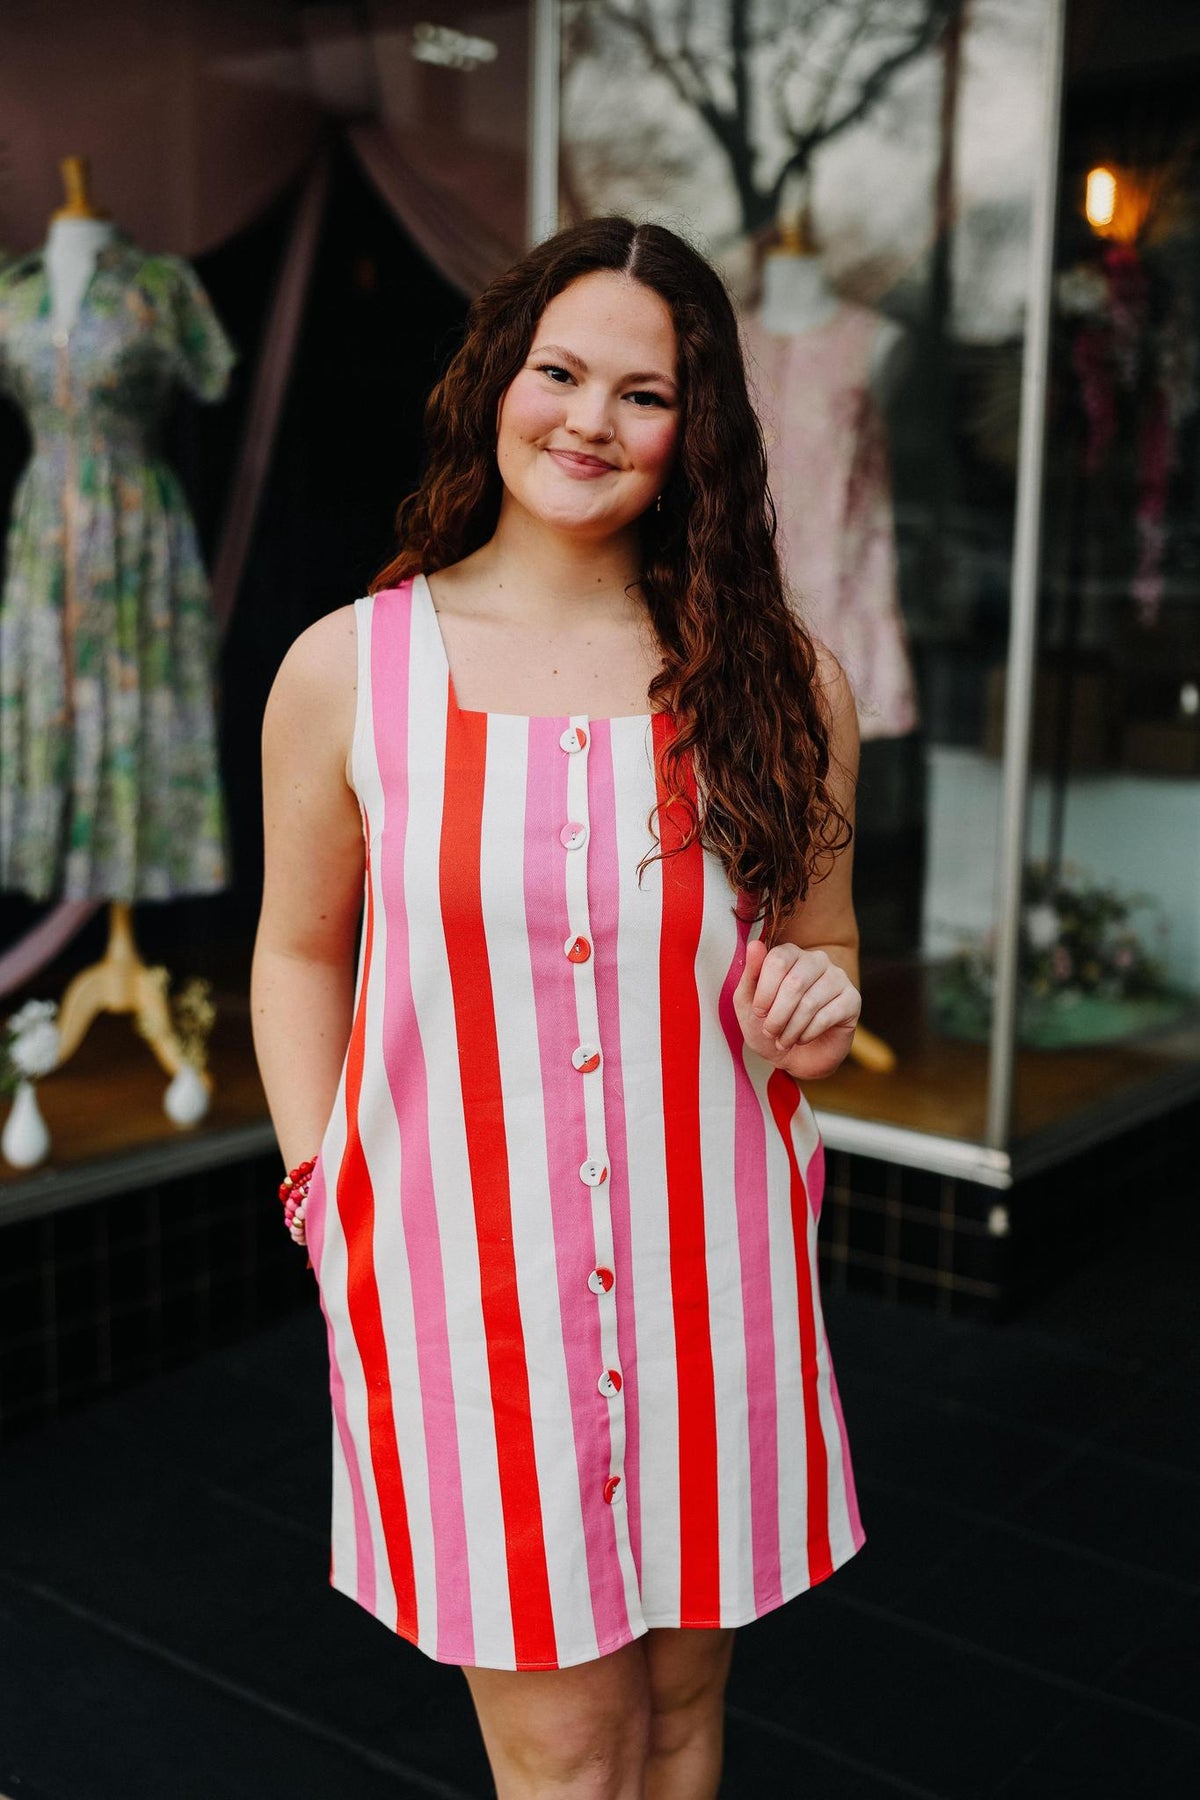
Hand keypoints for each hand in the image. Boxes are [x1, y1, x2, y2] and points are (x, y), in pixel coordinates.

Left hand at [732, 939, 860, 1082]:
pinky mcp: (852, 1000)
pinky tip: (802, 1039)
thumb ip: (750, 974)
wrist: (794, 1058)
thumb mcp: (749, 1003)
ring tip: (783, 1041)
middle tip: (770, 1031)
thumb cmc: (770, 1025)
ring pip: (810, 1002)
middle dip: (777, 1014)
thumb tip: (754, 944)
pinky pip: (827, 1016)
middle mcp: (817, 960)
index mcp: (791, 954)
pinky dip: (808, 1033)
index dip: (765, 991)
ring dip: (791, 1028)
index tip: (758, 1011)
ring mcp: (837, 978)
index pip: (778, 960)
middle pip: (795, 982)